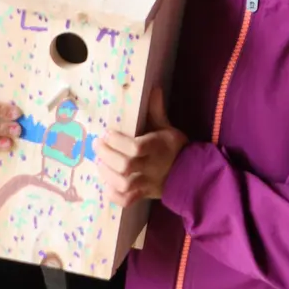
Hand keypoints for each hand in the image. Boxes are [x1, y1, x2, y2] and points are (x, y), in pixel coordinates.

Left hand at [96, 88, 187, 206]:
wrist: (191, 174)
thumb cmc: (176, 148)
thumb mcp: (167, 128)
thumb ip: (156, 111)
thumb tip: (153, 88)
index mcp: (158, 147)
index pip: (135, 147)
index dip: (117, 141)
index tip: (107, 133)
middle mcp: (152, 166)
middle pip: (125, 166)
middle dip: (106, 155)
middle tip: (97, 145)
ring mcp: (148, 183)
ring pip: (123, 184)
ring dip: (107, 173)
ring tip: (100, 162)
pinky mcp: (144, 195)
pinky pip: (126, 200)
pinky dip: (113, 195)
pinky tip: (107, 184)